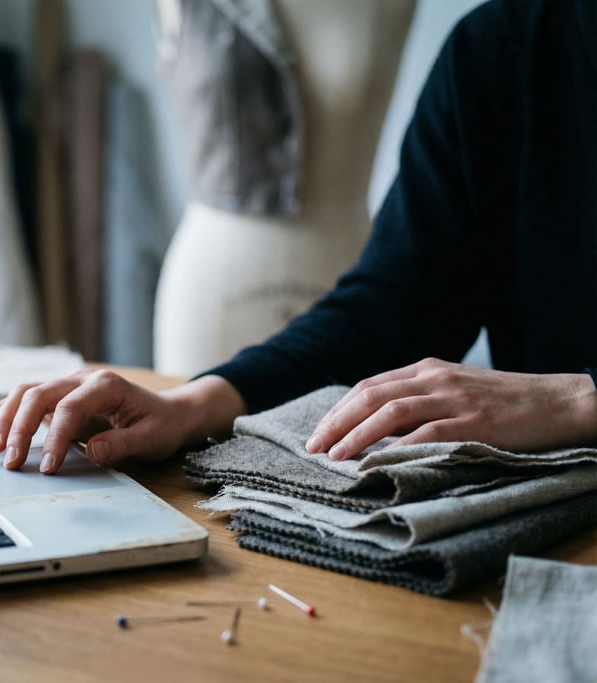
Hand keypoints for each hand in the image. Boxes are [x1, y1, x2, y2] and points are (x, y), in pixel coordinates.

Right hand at [0, 370, 244, 473]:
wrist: (168, 412)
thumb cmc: (161, 425)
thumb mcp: (151, 438)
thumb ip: (122, 444)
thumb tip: (92, 451)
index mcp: (106, 385)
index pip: (70, 408)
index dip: (55, 438)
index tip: (48, 468)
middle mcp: (82, 378)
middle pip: (40, 394)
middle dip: (21, 428)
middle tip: (13, 463)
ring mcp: (68, 384)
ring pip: (27, 391)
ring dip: (7, 417)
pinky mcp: (60, 396)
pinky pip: (27, 398)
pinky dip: (5, 411)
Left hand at [305, 358, 596, 459]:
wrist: (559, 400)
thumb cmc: (503, 400)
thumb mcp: (453, 389)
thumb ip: (417, 401)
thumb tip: (374, 427)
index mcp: (425, 370)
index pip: (368, 387)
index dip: (338, 410)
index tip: (318, 433)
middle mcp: (433, 379)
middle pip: (370, 396)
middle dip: (336, 423)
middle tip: (313, 448)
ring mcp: (453, 398)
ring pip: (390, 412)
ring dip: (357, 435)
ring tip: (335, 457)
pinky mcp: (474, 422)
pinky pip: (427, 433)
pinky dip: (398, 448)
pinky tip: (378, 463)